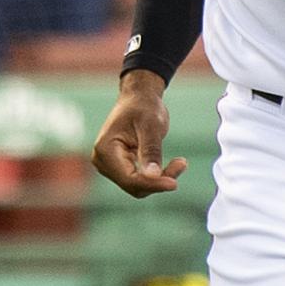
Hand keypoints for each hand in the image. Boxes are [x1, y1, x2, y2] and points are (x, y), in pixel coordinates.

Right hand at [93, 72, 184, 196]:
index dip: (152, 184)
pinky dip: (157, 176)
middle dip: (158, 181)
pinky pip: (140, 181)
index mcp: (105, 149)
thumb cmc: (143, 107)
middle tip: (182, 164)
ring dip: (160, 179)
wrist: (138, 99)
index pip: (128, 178)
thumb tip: (153, 176)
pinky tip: (174, 164)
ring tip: (180, 162)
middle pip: (133, 185)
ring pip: (138, 186)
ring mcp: (110, 166)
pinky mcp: (120, 168)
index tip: (174, 183)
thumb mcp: (151, 125)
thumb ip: (151, 150)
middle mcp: (102, 161)